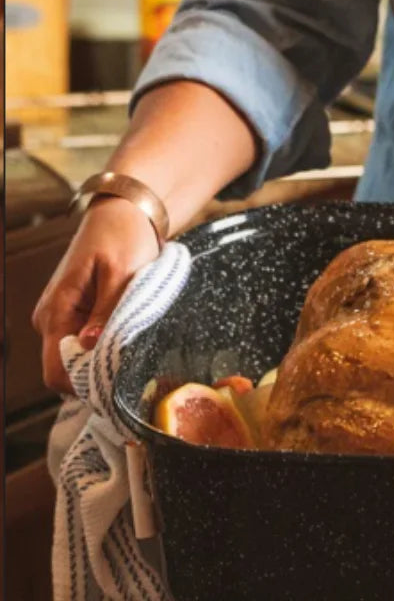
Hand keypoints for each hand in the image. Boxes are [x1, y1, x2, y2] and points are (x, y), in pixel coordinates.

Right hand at [33, 197, 162, 394]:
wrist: (124, 214)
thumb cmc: (124, 238)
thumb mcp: (122, 275)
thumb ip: (106, 313)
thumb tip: (89, 346)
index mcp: (57, 311)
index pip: (55, 372)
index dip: (84, 385)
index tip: (118, 384)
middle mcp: (51, 319)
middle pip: (67, 371)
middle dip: (99, 375)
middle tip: (136, 366)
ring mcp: (61, 319)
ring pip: (78, 360)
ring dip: (106, 361)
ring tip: (136, 346)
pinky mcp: (75, 316)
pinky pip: (86, 345)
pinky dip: (107, 348)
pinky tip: (129, 338)